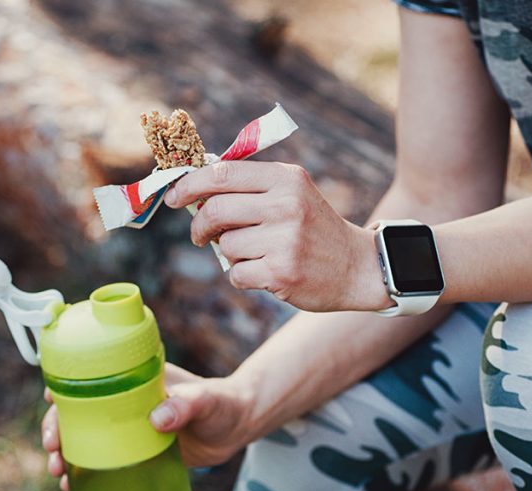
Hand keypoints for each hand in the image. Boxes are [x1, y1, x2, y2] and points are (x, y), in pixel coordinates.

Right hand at [40, 364, 256, 485]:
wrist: (237, 427)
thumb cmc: (222, 403)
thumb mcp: (205, 400)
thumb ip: (186, 405)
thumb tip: (158, 418)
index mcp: (133, 381)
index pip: (90, 378)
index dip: (65, 387)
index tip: (52, 400)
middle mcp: (123, 403)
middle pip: (77, 412)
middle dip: (56, 429)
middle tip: (53, 450)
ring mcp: (126, 430)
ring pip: (84, 439)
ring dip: (65, 454)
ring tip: (59, 474)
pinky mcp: (135, 453)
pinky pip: (102, 462)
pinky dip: (84, 474)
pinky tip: (73, 489)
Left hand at [165, 160, 390, 311]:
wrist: (357, 267)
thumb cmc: (314, 229)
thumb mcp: (292, 193)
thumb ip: (250, 187)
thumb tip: (193, 188)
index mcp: (285, 178)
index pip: (221, 173)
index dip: (189, 185)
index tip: (174, 197)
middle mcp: (286, 205)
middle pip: (215, 209)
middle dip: (199, 225)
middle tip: (201, 236)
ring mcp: (285, 239)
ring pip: (226, 246)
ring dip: (231, 254)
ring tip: (256, 255)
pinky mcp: (282, 271)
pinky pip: (236, 274)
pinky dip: (243, 276)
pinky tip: (266, 272)